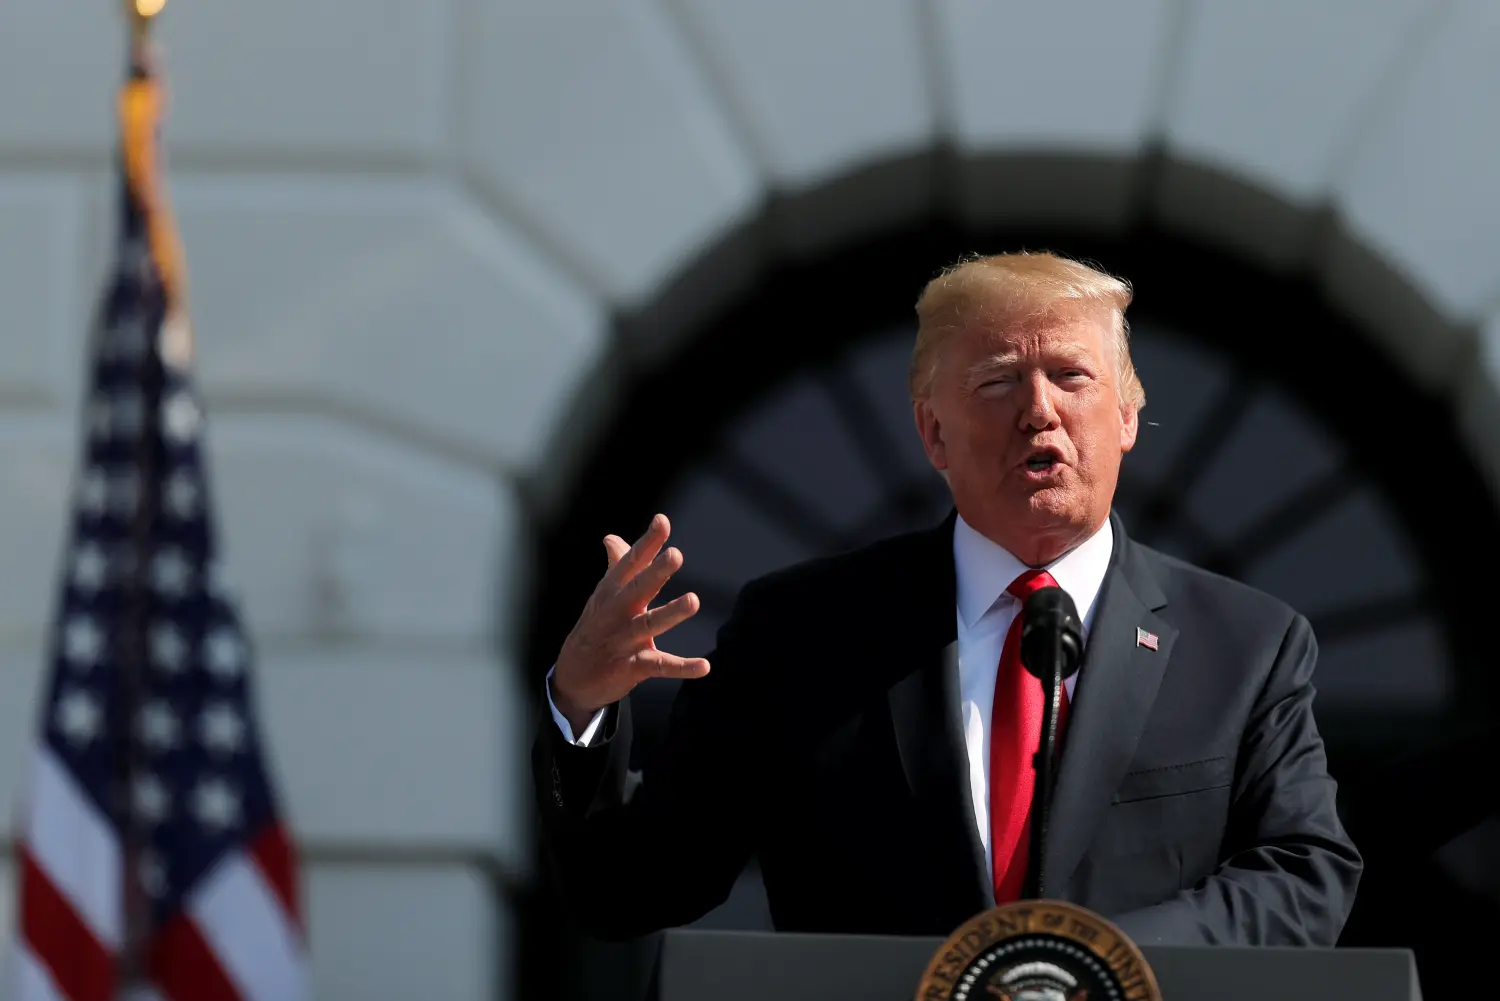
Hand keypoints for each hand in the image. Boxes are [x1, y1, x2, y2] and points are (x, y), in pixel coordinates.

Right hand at [551, 514, 709, 732]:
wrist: (572, 677)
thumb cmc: (596, 626)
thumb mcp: (603, 595)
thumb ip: (617, 565)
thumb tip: (611, 537)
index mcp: (612, 591)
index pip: (631, 563)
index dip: (647, 543)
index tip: (662, 521)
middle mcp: (617, 613)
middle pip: (638, 589)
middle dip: (656, 572)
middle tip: (676, 555)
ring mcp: (624, 640)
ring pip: (649, 624)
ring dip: (671, 613)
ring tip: (693, 600)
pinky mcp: (632, 668)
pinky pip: (660, 666)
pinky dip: (682, 667)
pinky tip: (704, 665)